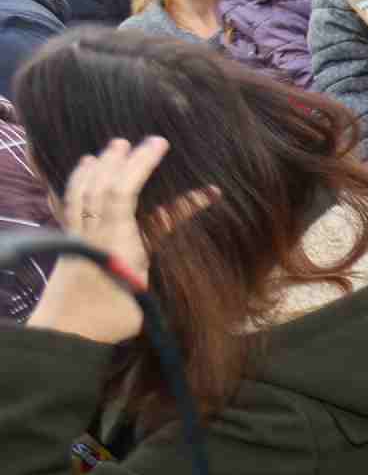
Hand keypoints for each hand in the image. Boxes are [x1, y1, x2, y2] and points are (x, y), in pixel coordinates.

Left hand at [26, 136, 211, 343]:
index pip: (125, 191)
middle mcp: (91, 230)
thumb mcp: (146, 283)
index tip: (162, 145)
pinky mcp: (67, 242)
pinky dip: (74, 185)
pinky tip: (80, 175)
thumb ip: (161, 240)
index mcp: (113, 238)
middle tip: (143, 142)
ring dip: (97, 166)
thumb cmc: (114, 315)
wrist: (67, 332)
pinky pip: (67, 204)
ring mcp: (76, 235)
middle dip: (122, 159)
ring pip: (81, 191)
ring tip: (110, 150)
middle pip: (102, 183)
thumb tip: (193, 216)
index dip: (142, 165)